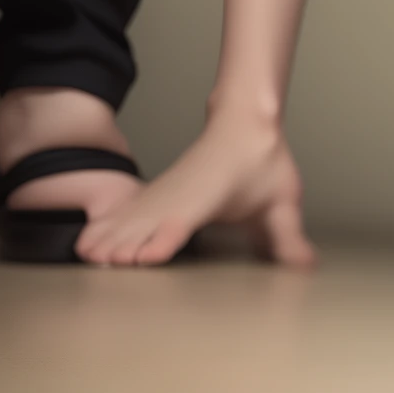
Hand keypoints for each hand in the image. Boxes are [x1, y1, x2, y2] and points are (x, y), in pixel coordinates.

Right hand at [75, 101, 314, 267]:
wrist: (244, 123)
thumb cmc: (262, 162)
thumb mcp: (281, 201)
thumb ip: (288, 236)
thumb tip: (306, 265)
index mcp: (211, 197)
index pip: (184, 219)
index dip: (165, 239)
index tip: (147, 257)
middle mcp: (182, 196)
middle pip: (148, 224)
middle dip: (127, 247)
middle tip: (105, 269)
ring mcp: (165, 194)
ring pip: (132, 218)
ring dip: (111, 238)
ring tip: (88, 258)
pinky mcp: (156, 195)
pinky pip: (127, 212)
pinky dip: (105, 226)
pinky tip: (87, 242)